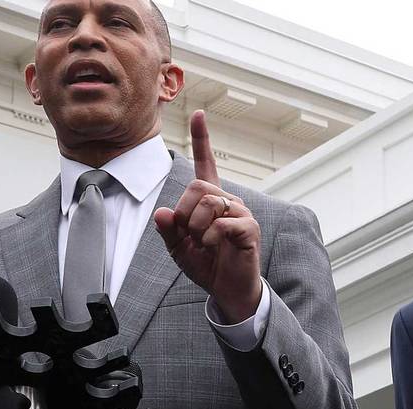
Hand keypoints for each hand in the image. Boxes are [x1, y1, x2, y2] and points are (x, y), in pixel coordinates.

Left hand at [155, 110, 261, 323]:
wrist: (228, 290)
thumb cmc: (206, 265)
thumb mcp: (178, 249)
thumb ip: (168, 230)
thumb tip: (163, 213)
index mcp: (210, 200)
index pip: (206, 163)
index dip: (202, 139)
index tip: (199, 113)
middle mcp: (228, 200)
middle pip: (198, 187)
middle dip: (185, 213)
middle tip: (189, 235)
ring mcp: (241, 212)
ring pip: (209, 202)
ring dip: (197, 227)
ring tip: (202, 243)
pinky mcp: (249, 228)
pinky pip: (223, 223)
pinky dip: (210, 238)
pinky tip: (213, 247)